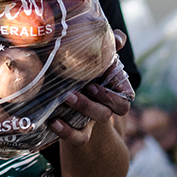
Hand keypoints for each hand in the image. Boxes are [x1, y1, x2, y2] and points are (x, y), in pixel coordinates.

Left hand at [49, 30, 132, 146]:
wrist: (69, 91)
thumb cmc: (88, 70)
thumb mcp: (98, 57)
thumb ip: (109, 46)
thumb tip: (119, 37)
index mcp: (112, 92)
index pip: (124, 101)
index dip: (113, 96)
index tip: (95, 82)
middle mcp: (103, 109)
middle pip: (108, 113)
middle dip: (94, 102)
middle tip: (83, 86)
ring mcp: (89, 122)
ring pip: (93, 125)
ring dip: (82, 110)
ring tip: (65, 97)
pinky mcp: (75, 130)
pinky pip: (76, 138)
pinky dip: (65, 132)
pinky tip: (53, 121)